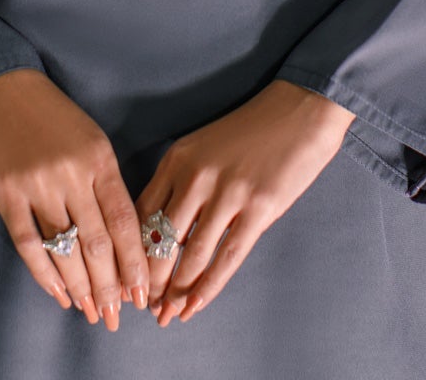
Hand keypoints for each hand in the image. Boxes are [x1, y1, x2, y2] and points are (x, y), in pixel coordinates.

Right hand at [0, 67, 149, 331]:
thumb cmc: (51, 115)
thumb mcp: (90, 138)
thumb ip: (105, 184)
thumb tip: (118, 242)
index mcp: (98, 158)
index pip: (124, 221)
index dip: (135, 262)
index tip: (142, 293)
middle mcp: (71, 174)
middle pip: (97, 244)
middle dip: (110, 287)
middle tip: (117, 317)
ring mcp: (36, 185)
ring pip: (65, 250)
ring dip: (80, 288)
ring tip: (91, 312)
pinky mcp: (6, 195)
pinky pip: (28, 245)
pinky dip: (44, 276)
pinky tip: (58, 294)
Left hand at [134, 78, 353, 325]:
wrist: (297, 112)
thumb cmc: (248, 132)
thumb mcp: (202, 148)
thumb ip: (180, 184)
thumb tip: (162, 234)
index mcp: (177, 159)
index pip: (141, 213)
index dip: (132, 251)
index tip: (128, 276)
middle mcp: (196, 176)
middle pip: (160, 240)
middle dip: (150, 280)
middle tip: (145, 307)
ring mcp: (227, 193)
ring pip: (191, 255)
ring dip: (176, 291)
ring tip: (168, 314)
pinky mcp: (259, 209)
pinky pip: (227, 258)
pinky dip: (208, 287)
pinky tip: (196, 305)